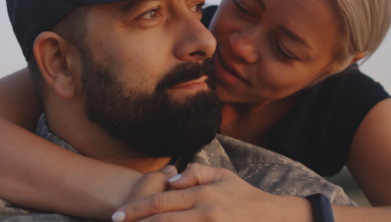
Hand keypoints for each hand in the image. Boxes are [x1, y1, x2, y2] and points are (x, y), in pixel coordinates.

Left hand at [113, 163, 312, 221]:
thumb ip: (196, 173)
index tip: (117, 215)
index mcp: (203, 194)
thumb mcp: (224, 176)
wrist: (273, 218)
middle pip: (161, 219)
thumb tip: (171, 180)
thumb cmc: (246, 197)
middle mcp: (204, 212)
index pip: (161, 200)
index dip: (136, 209)